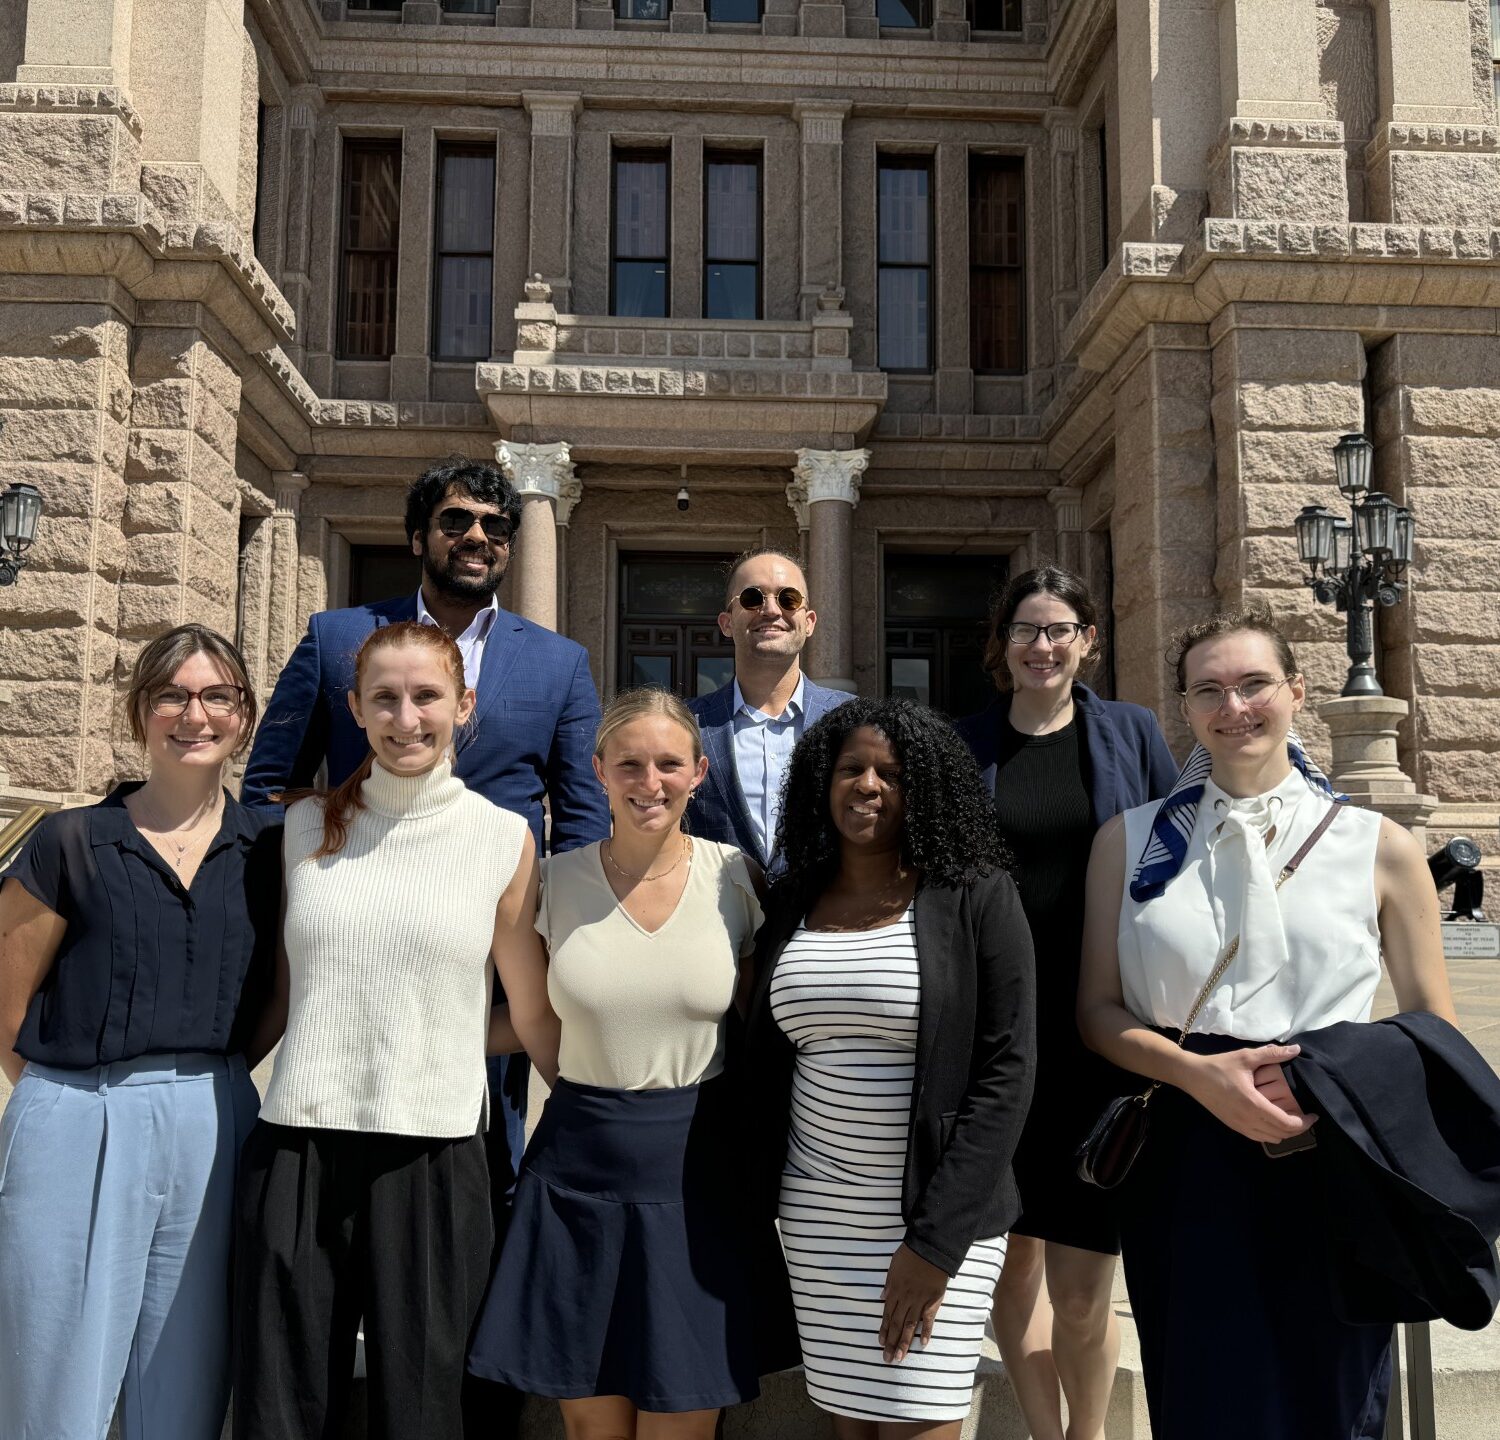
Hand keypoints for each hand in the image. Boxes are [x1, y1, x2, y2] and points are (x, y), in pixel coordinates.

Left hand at [879, 1243, 947, 1362]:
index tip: (880, 1343)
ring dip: (904, 1342)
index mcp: (894, 1290)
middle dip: (891, 1342)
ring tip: (900, 1357)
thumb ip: (888, 1283)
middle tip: (888, 1359)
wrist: (930, 1249)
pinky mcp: (934, 1301)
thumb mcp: (893, 1266)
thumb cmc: (910, 1254)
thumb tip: (882, 1297)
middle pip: (896, 1324)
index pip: (887, 1314)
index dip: (883, 1329)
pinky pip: (929, 1319)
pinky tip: (922, 1343)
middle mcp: (905, 1299)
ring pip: (910, 1325)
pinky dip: (926, 1331)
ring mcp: (920, 1301)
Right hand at [1184, 1044, 1318, 1144]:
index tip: (1314, 1114)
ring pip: (1271, 1138)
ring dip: (1284, 1131)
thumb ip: (1272, 1054)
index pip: (1287, 1123)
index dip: (1304, 1122)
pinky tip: (1272, 1119)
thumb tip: (1297, 1049)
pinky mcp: (1234, 1127)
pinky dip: (1271, 1133)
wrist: (1192, 1076)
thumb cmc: (1219, 1066)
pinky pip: (1259, 1137)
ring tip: (1290, 1117)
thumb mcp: (1246, 1057)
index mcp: (1254, 1104)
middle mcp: (1248, 1120)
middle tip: (1306, 1116)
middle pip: (1282, 1134)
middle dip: (1298, 1128)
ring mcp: (1240, 1126)